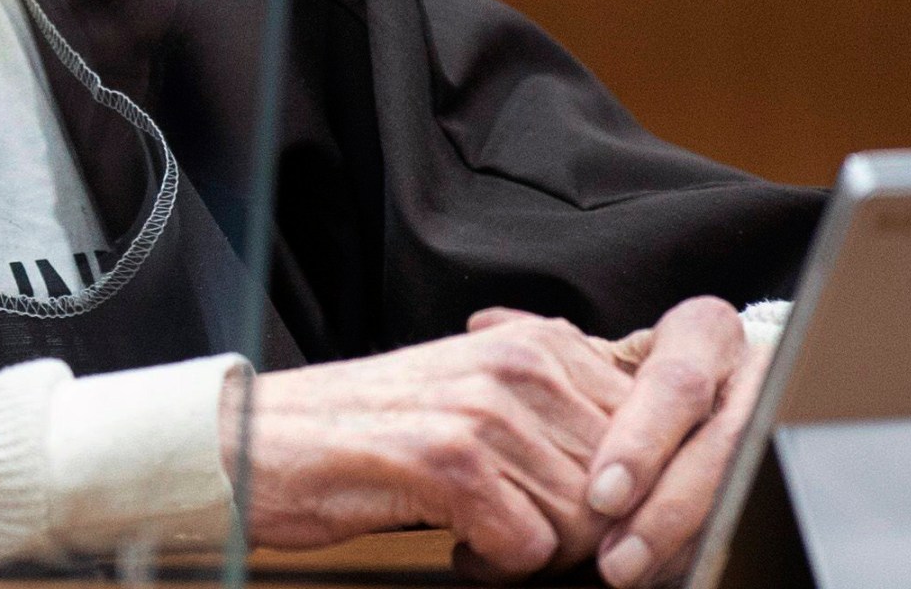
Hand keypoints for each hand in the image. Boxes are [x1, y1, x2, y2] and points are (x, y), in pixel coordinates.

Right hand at [235, 314, 635, 581]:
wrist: (262, 441)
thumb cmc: (368, 430)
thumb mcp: (476, 392)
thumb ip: (557, 407)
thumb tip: (643, 466)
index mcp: (537, 343)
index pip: (648, 434)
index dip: (627, 495)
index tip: (587, 519)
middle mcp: (520, 365)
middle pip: (622, 484)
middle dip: (583, 531)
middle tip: (520, 533)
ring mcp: (486, 410)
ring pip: (585, 522)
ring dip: (536, 551)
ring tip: (482, 534)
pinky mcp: (450, 461)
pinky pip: (531, 549)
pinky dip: (498, 567)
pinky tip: (459, 544)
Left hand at [574, 297, 761, 587]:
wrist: (716, 395)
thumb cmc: (642, 378)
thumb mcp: (606, 356)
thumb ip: (550, 346)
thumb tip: (484, 326)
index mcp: (704, 334)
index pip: (677, 384)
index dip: (641, 443)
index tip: (600, 496)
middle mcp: (750, 376)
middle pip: (721, 446)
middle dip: (666, 508)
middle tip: (614, 558)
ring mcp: (776, 426)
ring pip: (741, 486)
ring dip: (682, 539)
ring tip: (627, 574)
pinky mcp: (780, 468)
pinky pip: (751, 513)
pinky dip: (699, 549)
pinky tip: (661, 575)